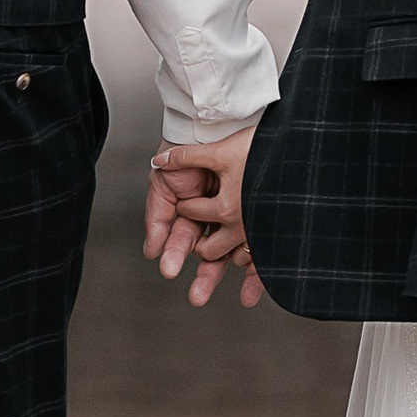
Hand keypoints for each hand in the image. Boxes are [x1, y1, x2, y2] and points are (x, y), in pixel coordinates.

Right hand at [143, 122, 260, 308]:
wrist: (220, 118)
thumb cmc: (192, 144)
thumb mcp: (168, 176)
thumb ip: (158, 212)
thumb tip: (151, 249)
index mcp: (194, 210)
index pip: (184, 239)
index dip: (174, 254)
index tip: (168, 269)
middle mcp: (218, 217)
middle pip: (209, 253)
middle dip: (202, 276)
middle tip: (196, 297)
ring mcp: (243, 217)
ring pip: (234, 254)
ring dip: (225, 275)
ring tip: (219, 294)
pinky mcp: (265, 216)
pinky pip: (261, 246)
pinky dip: (257, 270)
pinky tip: (252, 291)